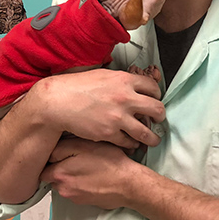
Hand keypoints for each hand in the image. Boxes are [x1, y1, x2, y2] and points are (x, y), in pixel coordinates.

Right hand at [34, 67, 164, 148]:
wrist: (58, 101)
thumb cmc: (77, 86)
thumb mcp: (104, 75)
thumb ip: (121, 80)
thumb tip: (133, 84)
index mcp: (125, 80)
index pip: (154, 88)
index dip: (157, 95)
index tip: (155, 100)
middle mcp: (126, 98)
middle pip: (157, 109)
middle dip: (160, 116)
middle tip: (158, 120)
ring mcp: (118, 117)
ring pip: (146, 132)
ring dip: (152, 138)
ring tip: (153, 140)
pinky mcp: (109, 133)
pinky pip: (128, 142)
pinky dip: (131, 144)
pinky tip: (131, 143)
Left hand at [40, 137, 145, 209]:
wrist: (128, 184)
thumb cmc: (111, 163)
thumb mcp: (85, 145)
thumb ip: (63, 147)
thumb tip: (51, 148)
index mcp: (60, 173)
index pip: (44, 165)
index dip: (52, 155)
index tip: (60, 151)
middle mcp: (63, 187)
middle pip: (53, 174)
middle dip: (61, 166)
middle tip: (76, 157)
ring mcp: (73, 196)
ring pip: (65, 182)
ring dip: (71, 175)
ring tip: (87, 165)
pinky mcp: (84, 201)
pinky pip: (76, 189)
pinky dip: (81, 183)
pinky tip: (93, 175)